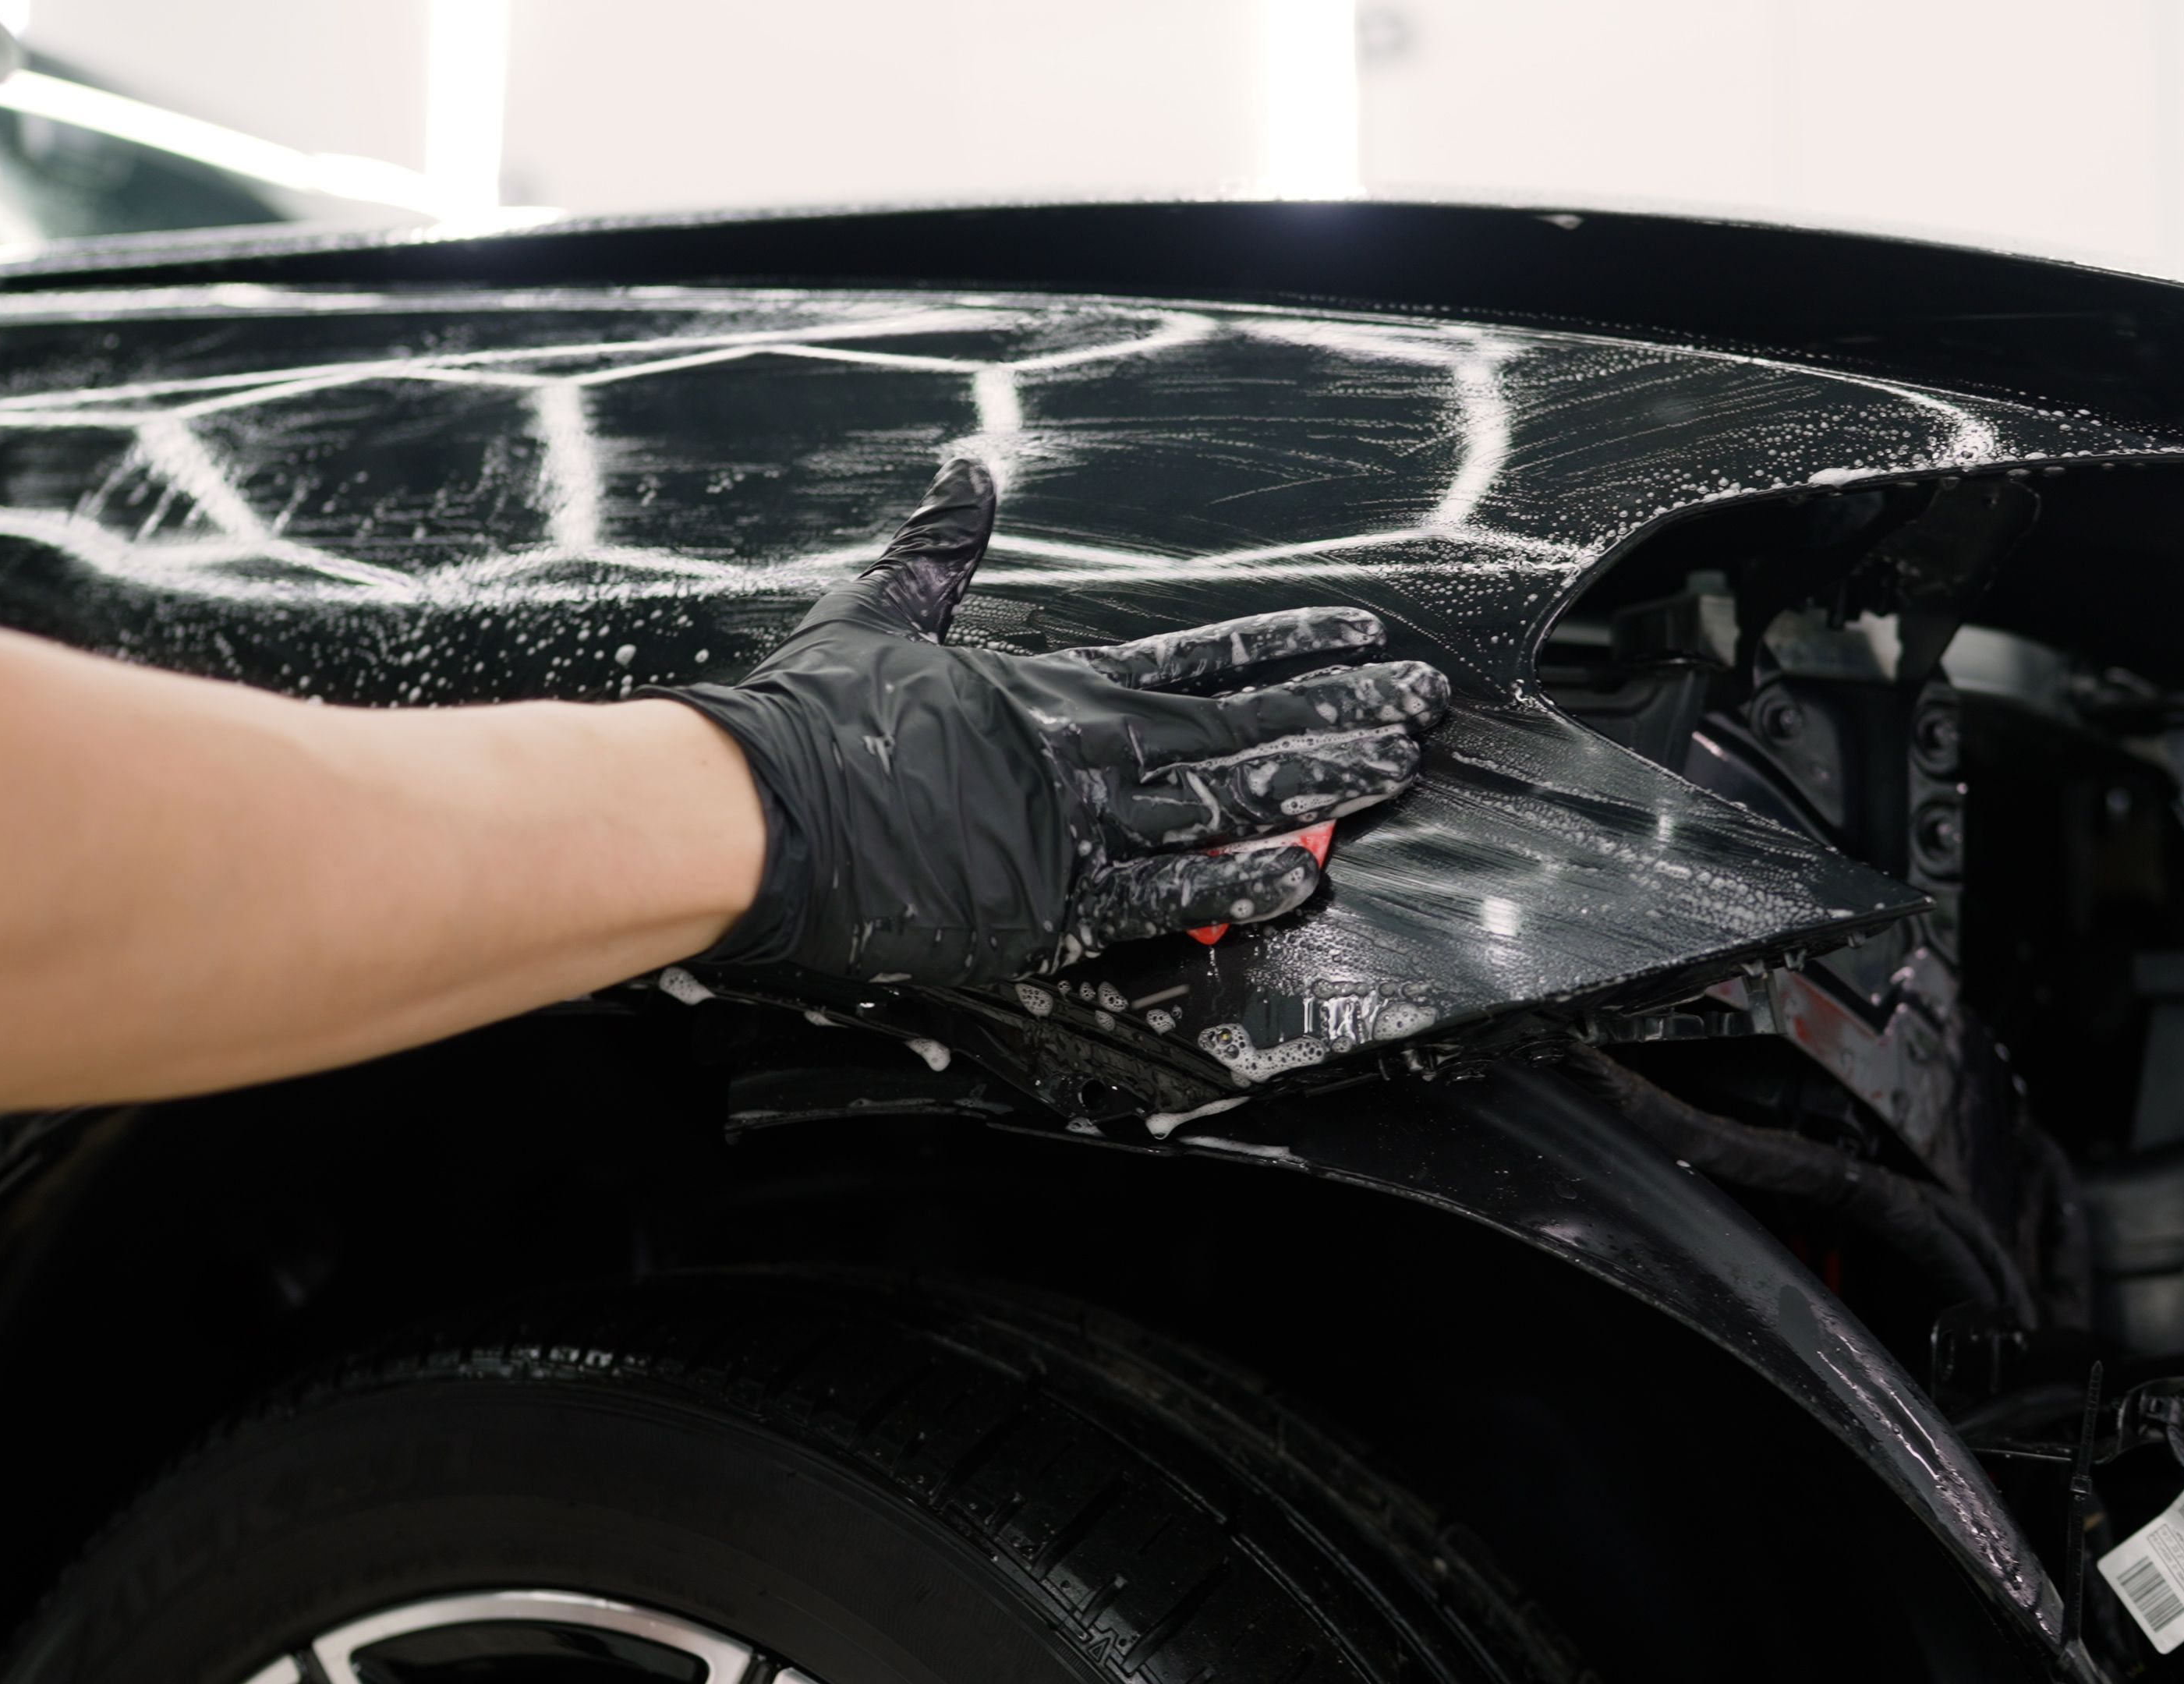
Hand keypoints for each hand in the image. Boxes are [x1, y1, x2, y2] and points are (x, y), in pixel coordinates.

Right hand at [657, 461, 1447, 983]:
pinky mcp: (1049, 903)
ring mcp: (1077, 828)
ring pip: (1230, 800)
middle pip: (1246, 725)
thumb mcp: (881, 611)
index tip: (1364, 636)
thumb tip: (966, 474)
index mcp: (1054, 687)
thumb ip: (939, 548)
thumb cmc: (809, 718)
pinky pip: (1166, 896)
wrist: (759, 810)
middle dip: (1343, 711)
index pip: (1206, 657)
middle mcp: (1085, 750)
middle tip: (1424, 703)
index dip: (1292, 644)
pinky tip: (1304, 874)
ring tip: (1396, 767)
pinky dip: (1236, 885)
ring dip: (1320, 784)